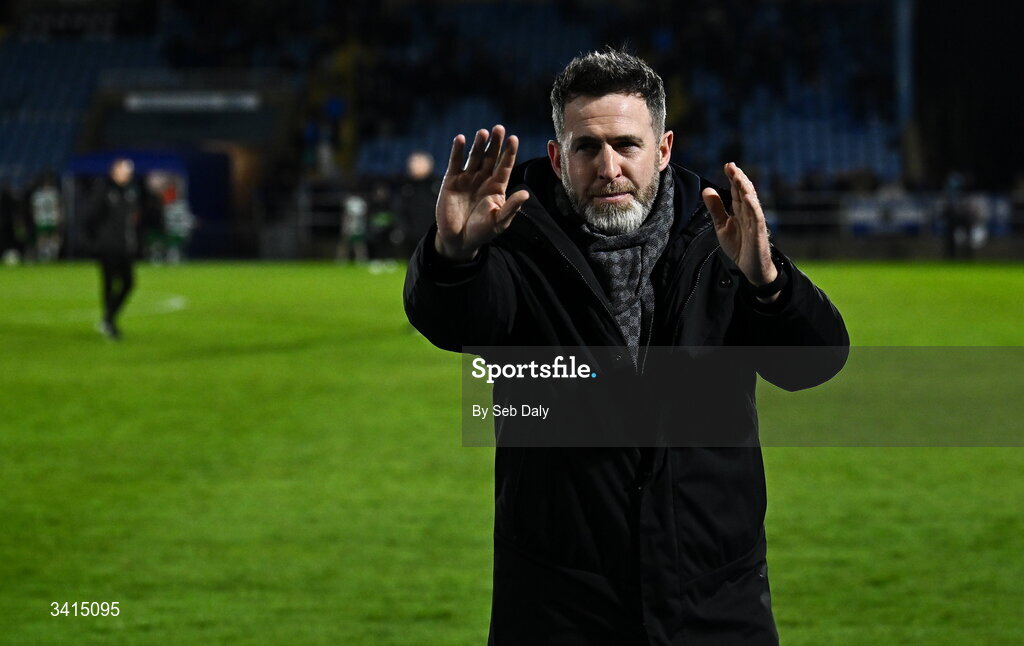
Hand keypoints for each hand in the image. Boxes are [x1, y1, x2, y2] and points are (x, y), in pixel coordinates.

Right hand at [434, 125, 529, 261]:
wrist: (458, 240)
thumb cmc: (482, 232)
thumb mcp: (499, 221)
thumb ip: (511, 207)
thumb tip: (526, 193)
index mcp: (497, 187)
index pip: (504, 166)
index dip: (509, 153)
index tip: (514, 139)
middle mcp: (483, 179)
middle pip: (490, 157)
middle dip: (495, 143)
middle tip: (499, 128)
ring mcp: (467, 178)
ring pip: (474, 157)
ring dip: (478, 144)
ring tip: (483, 133)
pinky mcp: (451, 180)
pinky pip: (455, 162)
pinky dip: (458, 151)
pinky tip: (461, 139)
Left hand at [701, 163, 778, 299]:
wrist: (750, 267)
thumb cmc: (739, 246)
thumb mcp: (721, 226)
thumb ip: (716, 208)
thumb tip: (707, 190)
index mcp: (740, 211)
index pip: (737, 190)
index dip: (733, 178)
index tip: (727, 165)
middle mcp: (749, 213)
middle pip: (744, 192)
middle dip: (738, 179)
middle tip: (731, 166)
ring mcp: (755, 221)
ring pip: (751, 201)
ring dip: (745, 188)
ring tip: (738, 177)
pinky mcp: (759, 232)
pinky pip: (757, 217)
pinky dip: (753, 206)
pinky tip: (748, 198)